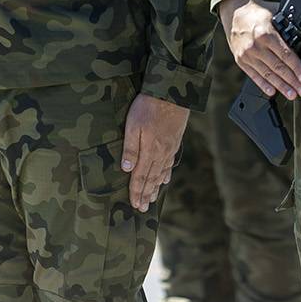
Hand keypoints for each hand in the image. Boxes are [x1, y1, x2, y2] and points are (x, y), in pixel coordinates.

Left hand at [120, 94, 189, 212]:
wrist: (172, 93)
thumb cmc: (148, 107)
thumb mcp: (133, 125)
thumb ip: (130, 148)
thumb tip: (126, 170)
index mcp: (149, 151)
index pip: (140, 177)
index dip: (136, 192)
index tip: (134, 205)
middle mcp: (161, 154)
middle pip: (152, 179)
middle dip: (146, 194)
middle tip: (142, 209)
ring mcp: (169, 148)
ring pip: (161, 173)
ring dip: (155, 187)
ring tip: (151, 199)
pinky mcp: (174, 141)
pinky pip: (169, 163)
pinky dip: (166, 174)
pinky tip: (165, 179)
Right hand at [217, 0, 300, 99]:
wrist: (234, 13)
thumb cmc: (257, 13)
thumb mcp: (274, 13)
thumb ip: (288, 25)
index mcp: (266, 33)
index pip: (285, 55)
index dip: (296, 68)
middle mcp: (256, 46)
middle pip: (278, 68)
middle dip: (292, 81)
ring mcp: (247, 55)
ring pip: (267, 74)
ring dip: (281, 87)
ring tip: (291, 95)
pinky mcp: (241, 60)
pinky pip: (254, 75)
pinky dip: (263, 85)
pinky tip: (272, 92)